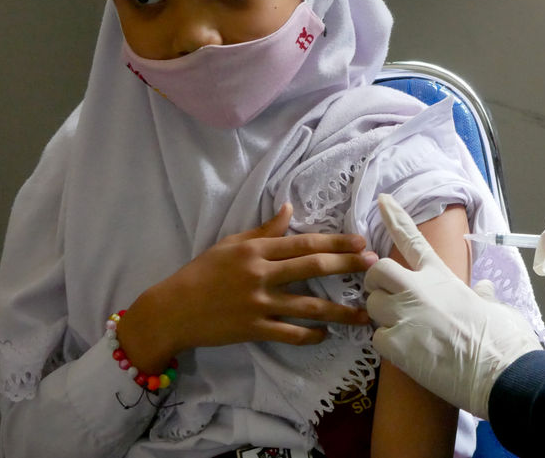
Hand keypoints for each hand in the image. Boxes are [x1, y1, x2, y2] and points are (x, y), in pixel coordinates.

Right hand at [118, 203, 377, 372]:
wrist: (171, 310)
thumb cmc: (200, 273)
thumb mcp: (230, 244)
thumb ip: (263, 230)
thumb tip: (289, 208)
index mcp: (256, 250)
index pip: (304, 243)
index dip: (335, 242)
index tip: (360, 241)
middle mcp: (260, 274)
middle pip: (312, 267)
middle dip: (347, 265)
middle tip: (374, 266)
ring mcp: (258, 303)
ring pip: (308, 305)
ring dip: (340, 310)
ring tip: (363, 313)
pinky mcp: (253, 329)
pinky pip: (289, 333)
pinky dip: (310, 335)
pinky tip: (327, 333)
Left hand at [365, 195, 540, 418]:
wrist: (500, 370)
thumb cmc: (503, 337)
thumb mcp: (493, 306)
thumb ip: (481, 294)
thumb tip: (482, 288)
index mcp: (441, 276)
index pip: (412, 239)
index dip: (395, 217)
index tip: (382, 200)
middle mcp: (418, 289)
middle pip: (377, 271)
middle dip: (376, 281)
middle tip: (388, 295)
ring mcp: (404, 315)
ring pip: (373, 305)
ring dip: (383, 316)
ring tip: (407, 331)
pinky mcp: (395, 344)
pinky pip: (377, 338)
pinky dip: (389, 345)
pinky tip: (410, 353)